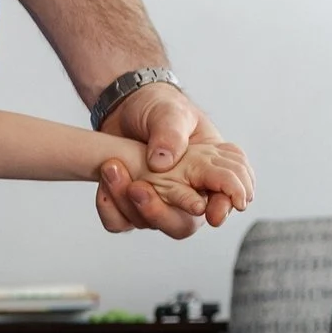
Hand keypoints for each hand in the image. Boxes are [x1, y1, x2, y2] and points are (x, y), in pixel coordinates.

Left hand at [94, 83, 251, 237]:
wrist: (123, 109)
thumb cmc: (158, 108)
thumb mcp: (169, 112)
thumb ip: (171, 133)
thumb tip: (162, 163)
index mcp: (211, 168)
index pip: (228, 193)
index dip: (225, 206)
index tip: (213, 214)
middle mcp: (188, 191)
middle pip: (186, 223)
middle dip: (163, 214)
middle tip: (139, 189)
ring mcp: (159, 201)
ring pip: (150, 224)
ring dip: (128, 204)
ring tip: (112, 169)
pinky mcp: (131, 205)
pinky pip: (121, 222)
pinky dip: (109, 209)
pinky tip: (102, 185)